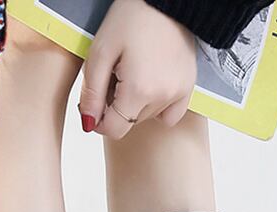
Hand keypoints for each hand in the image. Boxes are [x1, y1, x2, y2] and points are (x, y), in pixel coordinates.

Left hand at [79, 0, 196, 138]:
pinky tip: (151, 86)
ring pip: (147, 118)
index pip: (113, 130)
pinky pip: (170, 115)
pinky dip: (157, 107)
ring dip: (136, 104)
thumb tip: (88, 124)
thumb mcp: (101, 51)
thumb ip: (92, 92)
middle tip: (115, 76)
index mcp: (138, 90)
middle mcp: (161, 98)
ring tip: (134, 72)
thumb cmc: (131, 17)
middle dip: (116, 107)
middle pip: (129, 123)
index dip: (98, 120)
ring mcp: (178, 94)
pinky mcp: (188, 88)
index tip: (95, 103)